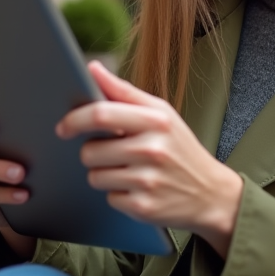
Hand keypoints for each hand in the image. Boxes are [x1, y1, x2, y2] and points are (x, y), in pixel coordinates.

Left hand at [57, 61, 243, 257]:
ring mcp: (148, 180)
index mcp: (155, 120)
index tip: (63, 127)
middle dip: (93, 153)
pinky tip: (138, 189)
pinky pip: (109, 198)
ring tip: (129, 171)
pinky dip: (119, 194)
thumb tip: (92, 68)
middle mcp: (152, 149)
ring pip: (95, 177)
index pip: (101, 114)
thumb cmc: (180, 149)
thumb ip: (123, 92)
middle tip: (113, 153)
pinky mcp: (144, 207)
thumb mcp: (161, 115)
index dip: (74, 120)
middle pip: (91, 151)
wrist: (211, 193)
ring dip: (105, 175)